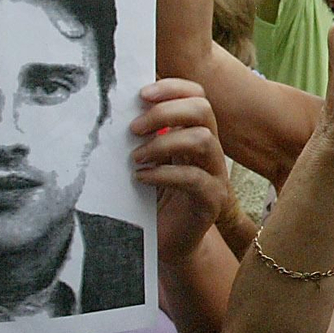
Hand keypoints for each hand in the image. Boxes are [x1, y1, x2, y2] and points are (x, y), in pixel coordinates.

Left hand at [130, 80, 233, 265]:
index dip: (172, 88)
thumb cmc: (154, 201)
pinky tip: (141, 178)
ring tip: (136, 158)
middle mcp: (210, 150)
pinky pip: (194, 178)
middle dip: (166, 111)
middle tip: (134, 128)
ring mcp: (215, 174)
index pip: (196, 95)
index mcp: (195, 134)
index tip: (141, 94)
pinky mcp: (213, 200)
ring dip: (163, 143)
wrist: (170, 244)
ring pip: (202, 139)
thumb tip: (118, 105)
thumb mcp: (148, 161)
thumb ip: (144, 136)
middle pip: (203, 109)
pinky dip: (163, 174)